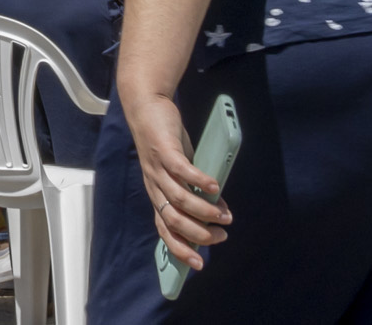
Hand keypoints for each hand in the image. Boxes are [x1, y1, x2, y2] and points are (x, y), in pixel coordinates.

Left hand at [125, 88, 232, 272]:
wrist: (146, 107)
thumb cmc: (165, 142)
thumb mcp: (179, 172)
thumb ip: (194, 189)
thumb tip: (219, 209)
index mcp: (157, 195)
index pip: (165, 231)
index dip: (180, 249)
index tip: (199, 264)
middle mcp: (155, 187)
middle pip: (174, 221)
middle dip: (200, 234)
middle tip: (222, 235)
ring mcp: (157, 170)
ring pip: (179, 199)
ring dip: (204, 211)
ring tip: (224, 215)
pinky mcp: (164, 151)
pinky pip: (182, 171)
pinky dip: (200, 181)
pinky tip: (215, 187)